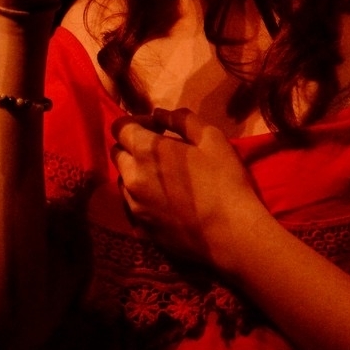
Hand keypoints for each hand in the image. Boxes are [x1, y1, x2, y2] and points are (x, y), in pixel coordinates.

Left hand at [110, 107, 266, 271]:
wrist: (232, 236)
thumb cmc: (224, 180)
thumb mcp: (210, 138)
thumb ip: (181, 119)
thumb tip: (159, 114)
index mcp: (145, 151)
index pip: (120, 128)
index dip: (136, 122)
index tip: (157, 128)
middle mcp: (132, 178)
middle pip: (117, 153)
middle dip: (132, 146)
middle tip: (160, 150)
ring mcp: (134, 207)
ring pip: (123, 180)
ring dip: (135, 172)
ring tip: (162, 176)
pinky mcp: (141, 230)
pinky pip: (132, 206)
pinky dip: (142, 198)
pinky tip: (166, 202)